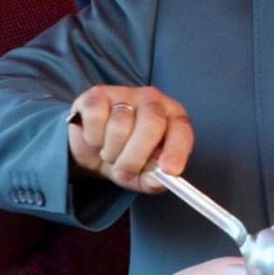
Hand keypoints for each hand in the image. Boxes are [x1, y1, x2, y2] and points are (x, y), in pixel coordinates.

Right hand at [64, 85, 192, 191]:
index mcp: (172, 118)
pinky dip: (93, 138)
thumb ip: (153, 180)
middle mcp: (152, 100)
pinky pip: (96, 118)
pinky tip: (96, 139)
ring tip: (109, 154)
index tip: (168, 171)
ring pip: (119, 125)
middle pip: (151, 123)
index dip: (176, 150)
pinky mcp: (97, 94)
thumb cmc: (125, 157)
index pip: (181, 129)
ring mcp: (124, 93)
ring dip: (111, 151)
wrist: (92, 147)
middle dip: (136, 156)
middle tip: (124, 173)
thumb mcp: (142, 175)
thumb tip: (157, 181)